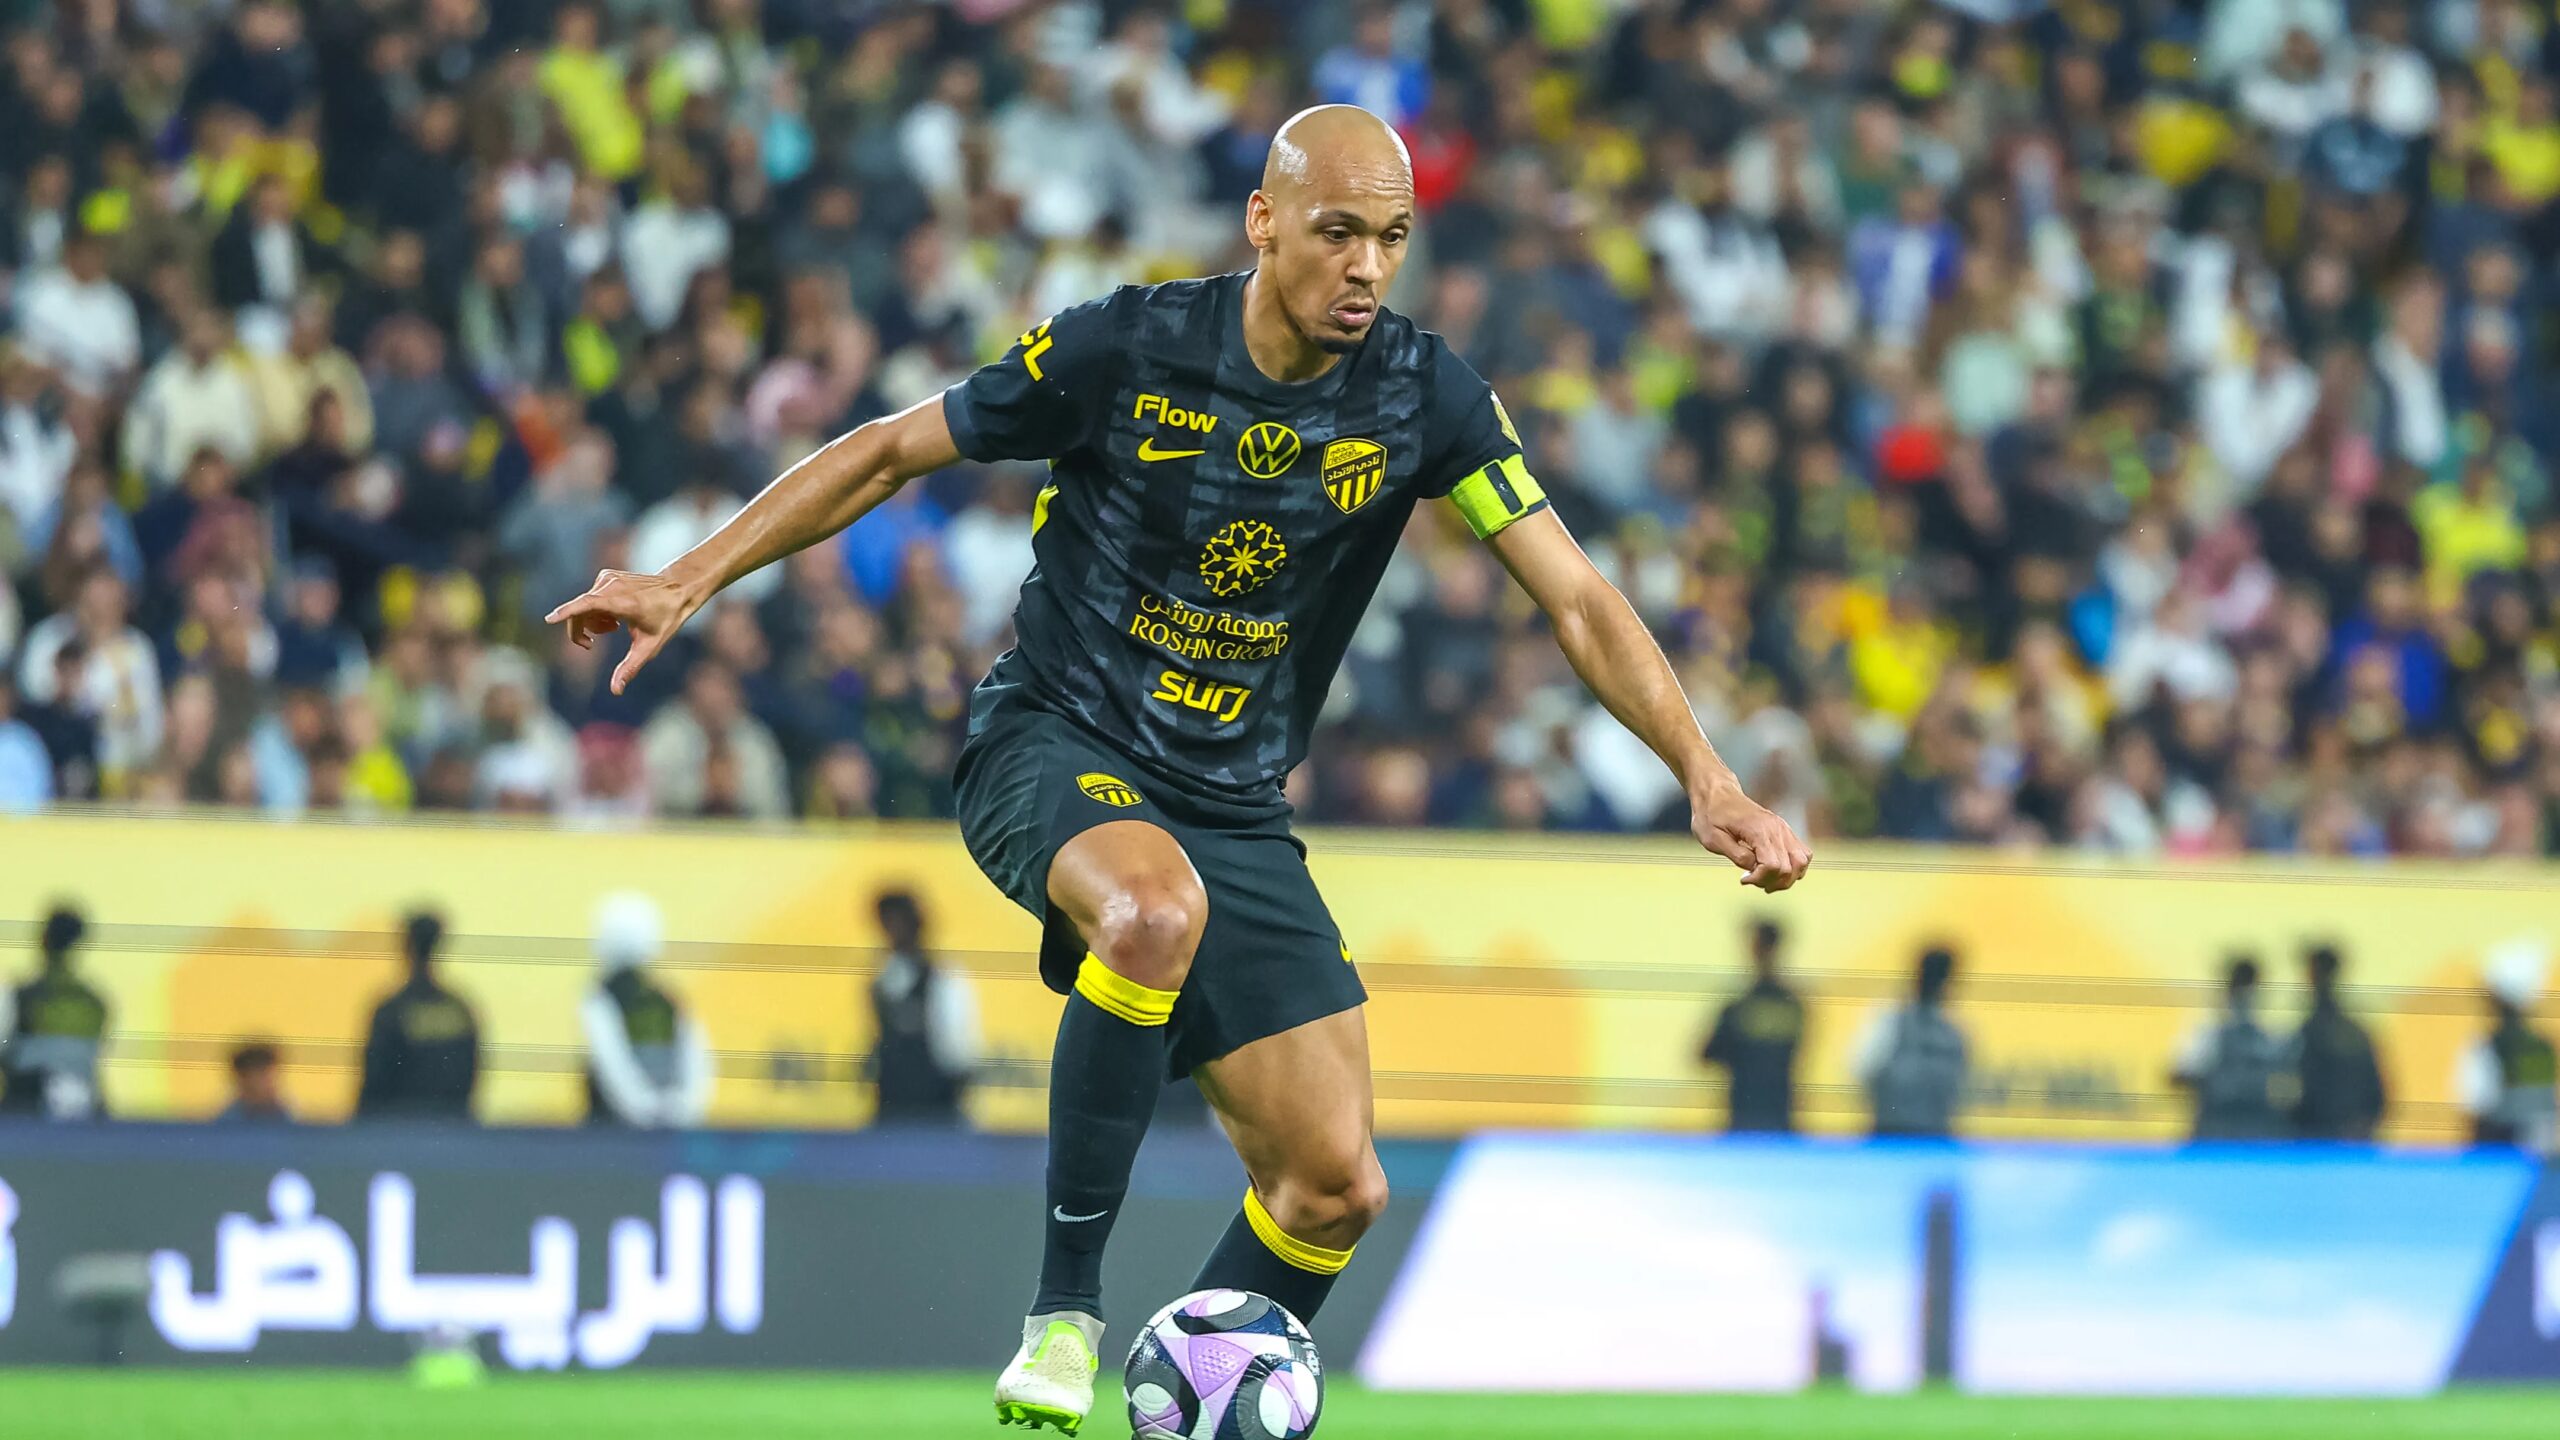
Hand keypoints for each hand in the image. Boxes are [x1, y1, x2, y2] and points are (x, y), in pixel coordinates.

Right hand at [545, 568, 699, 694]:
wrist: (677, 589)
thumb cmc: (665, 618)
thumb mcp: (650, 646)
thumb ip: (630, 668)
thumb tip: (615, 691)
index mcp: (623, 602)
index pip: (589, 604)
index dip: (568, 612)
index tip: (550, 619)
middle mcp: (612, 586)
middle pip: (579, 611)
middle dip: (579, 631)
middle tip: (590, 645)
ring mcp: (607, 578)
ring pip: (582, 606)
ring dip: (592, 622)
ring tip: (614, 628)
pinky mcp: (605, 576)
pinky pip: (589, 598)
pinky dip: (596, 611)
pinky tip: (614, 618)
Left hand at [1693, 782, 1812, 891]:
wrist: (1717, 794)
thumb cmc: (1712, 815)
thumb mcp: (1714, 840)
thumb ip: (1737, 856)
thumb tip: (1754, 868)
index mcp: (1758, 830)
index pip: (1773, 865)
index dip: (1760, 879)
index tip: (1744, 879)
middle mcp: (1776, 828)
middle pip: (1790, 867)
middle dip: (1772, 881)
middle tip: (1753, 879)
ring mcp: (1783, 828)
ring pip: (1801, 861)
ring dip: (1787, 877)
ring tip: (1767, 879)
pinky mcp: (1784, 830)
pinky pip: (1801, 853)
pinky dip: (1793, 867)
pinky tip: (1776, 870)